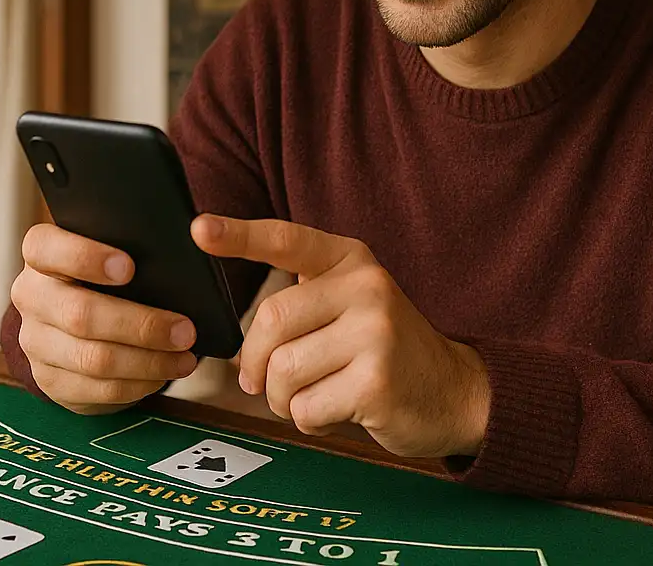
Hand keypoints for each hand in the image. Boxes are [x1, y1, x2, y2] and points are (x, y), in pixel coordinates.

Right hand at [10, 223, 199, 414]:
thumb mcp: (112, 252)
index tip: (130, 267)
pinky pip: (96, 389)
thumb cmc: (108, 276)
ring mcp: (35, 341)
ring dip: (148, 362)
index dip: (85, 257)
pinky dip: (137, 384)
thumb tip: (189, 248)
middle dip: (142, 326)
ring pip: (93, 359)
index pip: (45, 247)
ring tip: (185, 358)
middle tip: (185, 330)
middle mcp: (30, 296)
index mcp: (41, 254)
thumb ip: (132, 247)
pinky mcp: (48, 379)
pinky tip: (162, 374)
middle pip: (81, 314)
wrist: (77, 322)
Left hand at [192, 215, 490, 458]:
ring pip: (284, 371)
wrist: (454, 390)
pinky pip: (307, 409)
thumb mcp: (352, 306)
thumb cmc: (385, 351)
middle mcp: (366, 287)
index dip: (239, 235)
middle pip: (270, 321)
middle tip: (270, 384)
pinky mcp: (377, 381)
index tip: (198, 230)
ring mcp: (375, 333)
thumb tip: (243, 347)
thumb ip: (305, 303)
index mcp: (351, 261)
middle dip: (259, 364)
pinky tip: (341, 412)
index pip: (288, 241)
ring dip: (285, 400)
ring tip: (316, 397)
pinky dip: (311, 421)